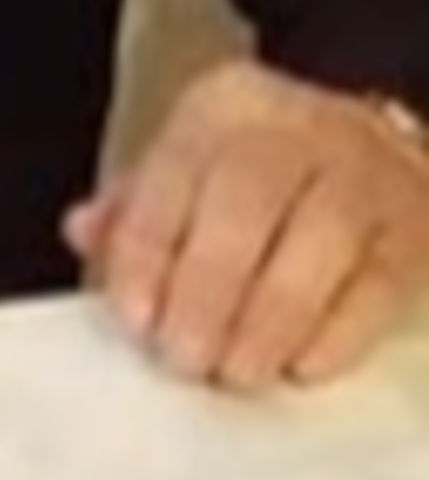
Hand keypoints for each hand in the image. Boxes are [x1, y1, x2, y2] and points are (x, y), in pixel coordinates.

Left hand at [65, 54, 428, 386]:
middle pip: (244, 204)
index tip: (133, 316)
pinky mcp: (412, 232)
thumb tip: (82, 234)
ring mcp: (365, 177)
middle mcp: (296, 129)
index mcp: (225, 106)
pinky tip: (302, 367)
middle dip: (206, 290)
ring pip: (316, 245)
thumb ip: (136, 203)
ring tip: (235, 373)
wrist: (382, 149)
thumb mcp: (195, 162)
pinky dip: (337, 335)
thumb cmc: (265, 172)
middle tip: (184, 358)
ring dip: (268, 321)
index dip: (147, 248)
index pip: (174, 171)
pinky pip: (375, 286)